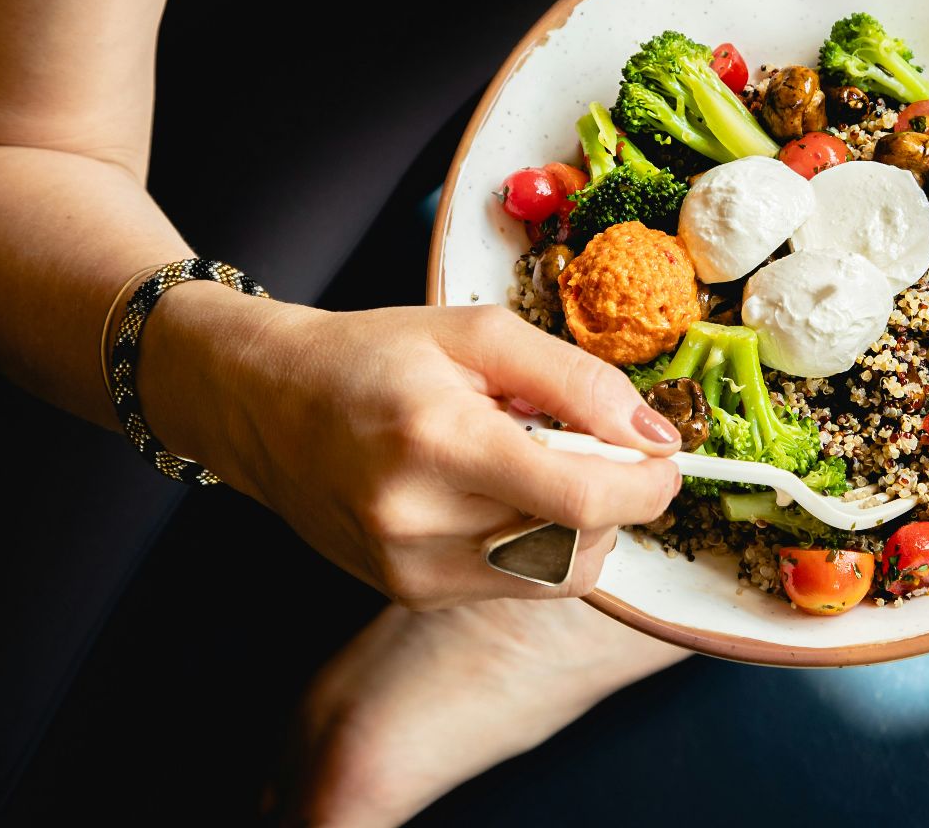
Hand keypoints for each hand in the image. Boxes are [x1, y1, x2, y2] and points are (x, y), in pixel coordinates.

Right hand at [146, 288, 683, 609]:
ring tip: (538, 466)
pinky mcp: (409, 593)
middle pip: (578, 540)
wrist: (265, 404)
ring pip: (556, 574)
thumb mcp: (480, 334)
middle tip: (596, 446)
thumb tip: (656, 435)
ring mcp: (409, 569)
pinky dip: (540, 544)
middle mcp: (418, 520)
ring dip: (581, 525)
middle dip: (615, 498)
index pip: (580, 496)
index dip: (646, 485)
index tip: (663, 458)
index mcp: (438, 440)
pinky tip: (504, 495)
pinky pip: (518, 585)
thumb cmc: (376, 357)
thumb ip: (577, 380)